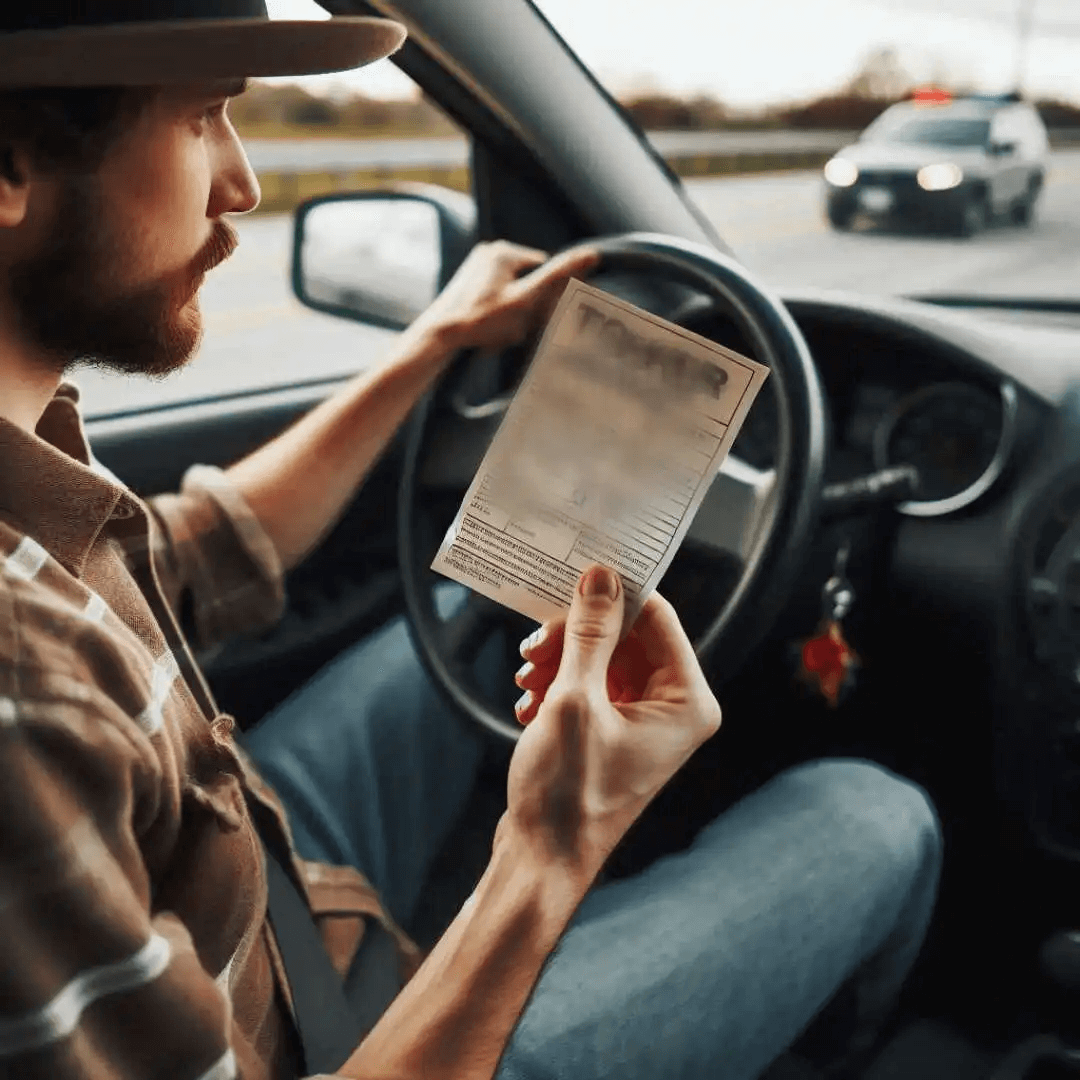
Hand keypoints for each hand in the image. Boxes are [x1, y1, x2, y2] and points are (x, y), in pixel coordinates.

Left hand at [411, 239, 598, 354]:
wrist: (439, 337)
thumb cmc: (480, 320)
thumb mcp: (524, 301)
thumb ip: (556, 277)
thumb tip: (590, 254)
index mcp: (505, 251)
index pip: (544, 270)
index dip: (543, 296)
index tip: (532, 315)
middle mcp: (489, 252)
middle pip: (528, 280)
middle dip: (527, 305)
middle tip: (513, 326)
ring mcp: (476, 266)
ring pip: (513, 291)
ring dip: (513, 312)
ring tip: (498, 329)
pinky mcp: (469, 281)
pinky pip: (497, 296)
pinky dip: (498, 314)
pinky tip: (488, 328)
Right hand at [502, 565, 721, 883]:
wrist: (541, 861)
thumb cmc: (567, 794)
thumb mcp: (575, 700)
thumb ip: (591, 632)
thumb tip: (602, 576)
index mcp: (688, 702)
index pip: (657, 618)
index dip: (613, 595)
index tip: (572, 579)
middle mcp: (674, 710)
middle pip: (627, 636)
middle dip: (576, 634)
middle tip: (535, 645)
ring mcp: (644, 722)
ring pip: (603, 657)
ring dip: (561, 659)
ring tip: (527, 679)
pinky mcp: (615, 732)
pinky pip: (591, 684)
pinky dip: (558, 684)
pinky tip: (528, 703)